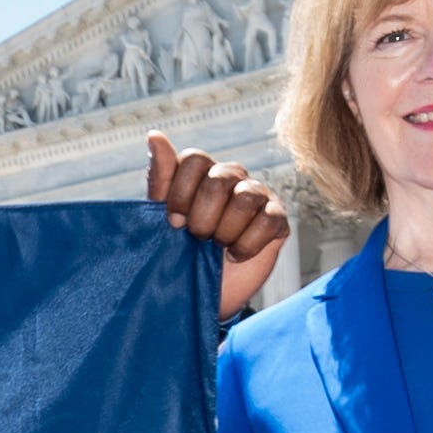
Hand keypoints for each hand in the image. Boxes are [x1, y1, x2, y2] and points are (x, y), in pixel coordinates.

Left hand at [145, 133, 288, 321]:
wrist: (201, 297)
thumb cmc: (179, 254)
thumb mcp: (161, 218)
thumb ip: (160, 177)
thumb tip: (154, 134)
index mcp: (201, 172)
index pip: (194, 159)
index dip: (181, 194)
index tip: (174, 223)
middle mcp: (232, 177)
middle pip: (218, 179)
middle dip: (202, 218)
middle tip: (198, 239)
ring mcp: (258, 196)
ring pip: (245, 198)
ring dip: (224, 232)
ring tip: (217, 247)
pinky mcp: (278, 219)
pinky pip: (268, 220)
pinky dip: (247, 244)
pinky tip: (236, 256)